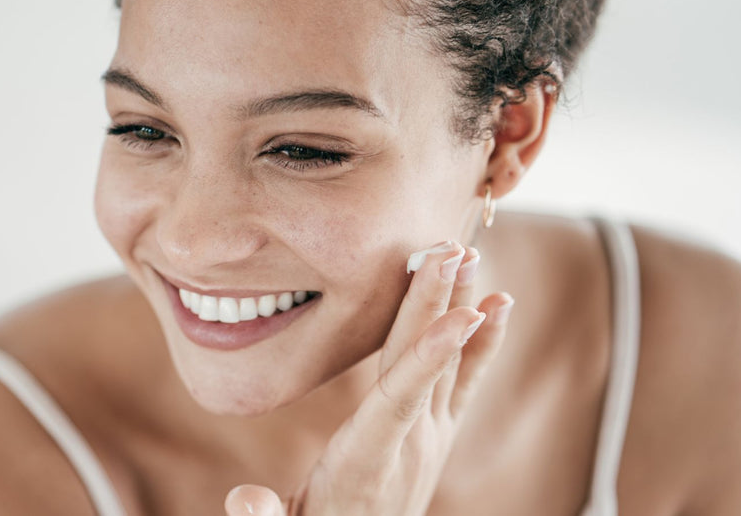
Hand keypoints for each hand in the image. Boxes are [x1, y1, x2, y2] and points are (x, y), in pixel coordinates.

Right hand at [224, 241, 513, 515]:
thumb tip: (244, 499)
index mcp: (366, 463)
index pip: (399, 400)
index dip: (428, 357)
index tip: (460, 315)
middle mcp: (409, 447)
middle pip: (422, 365)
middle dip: (436, 305)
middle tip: (450, 250)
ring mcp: (429, 439)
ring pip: (446, 362)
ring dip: (457, 306)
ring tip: (469, 256)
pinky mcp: (436, 433)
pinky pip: (463, 380)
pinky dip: (481, 341)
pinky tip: (497, 304)